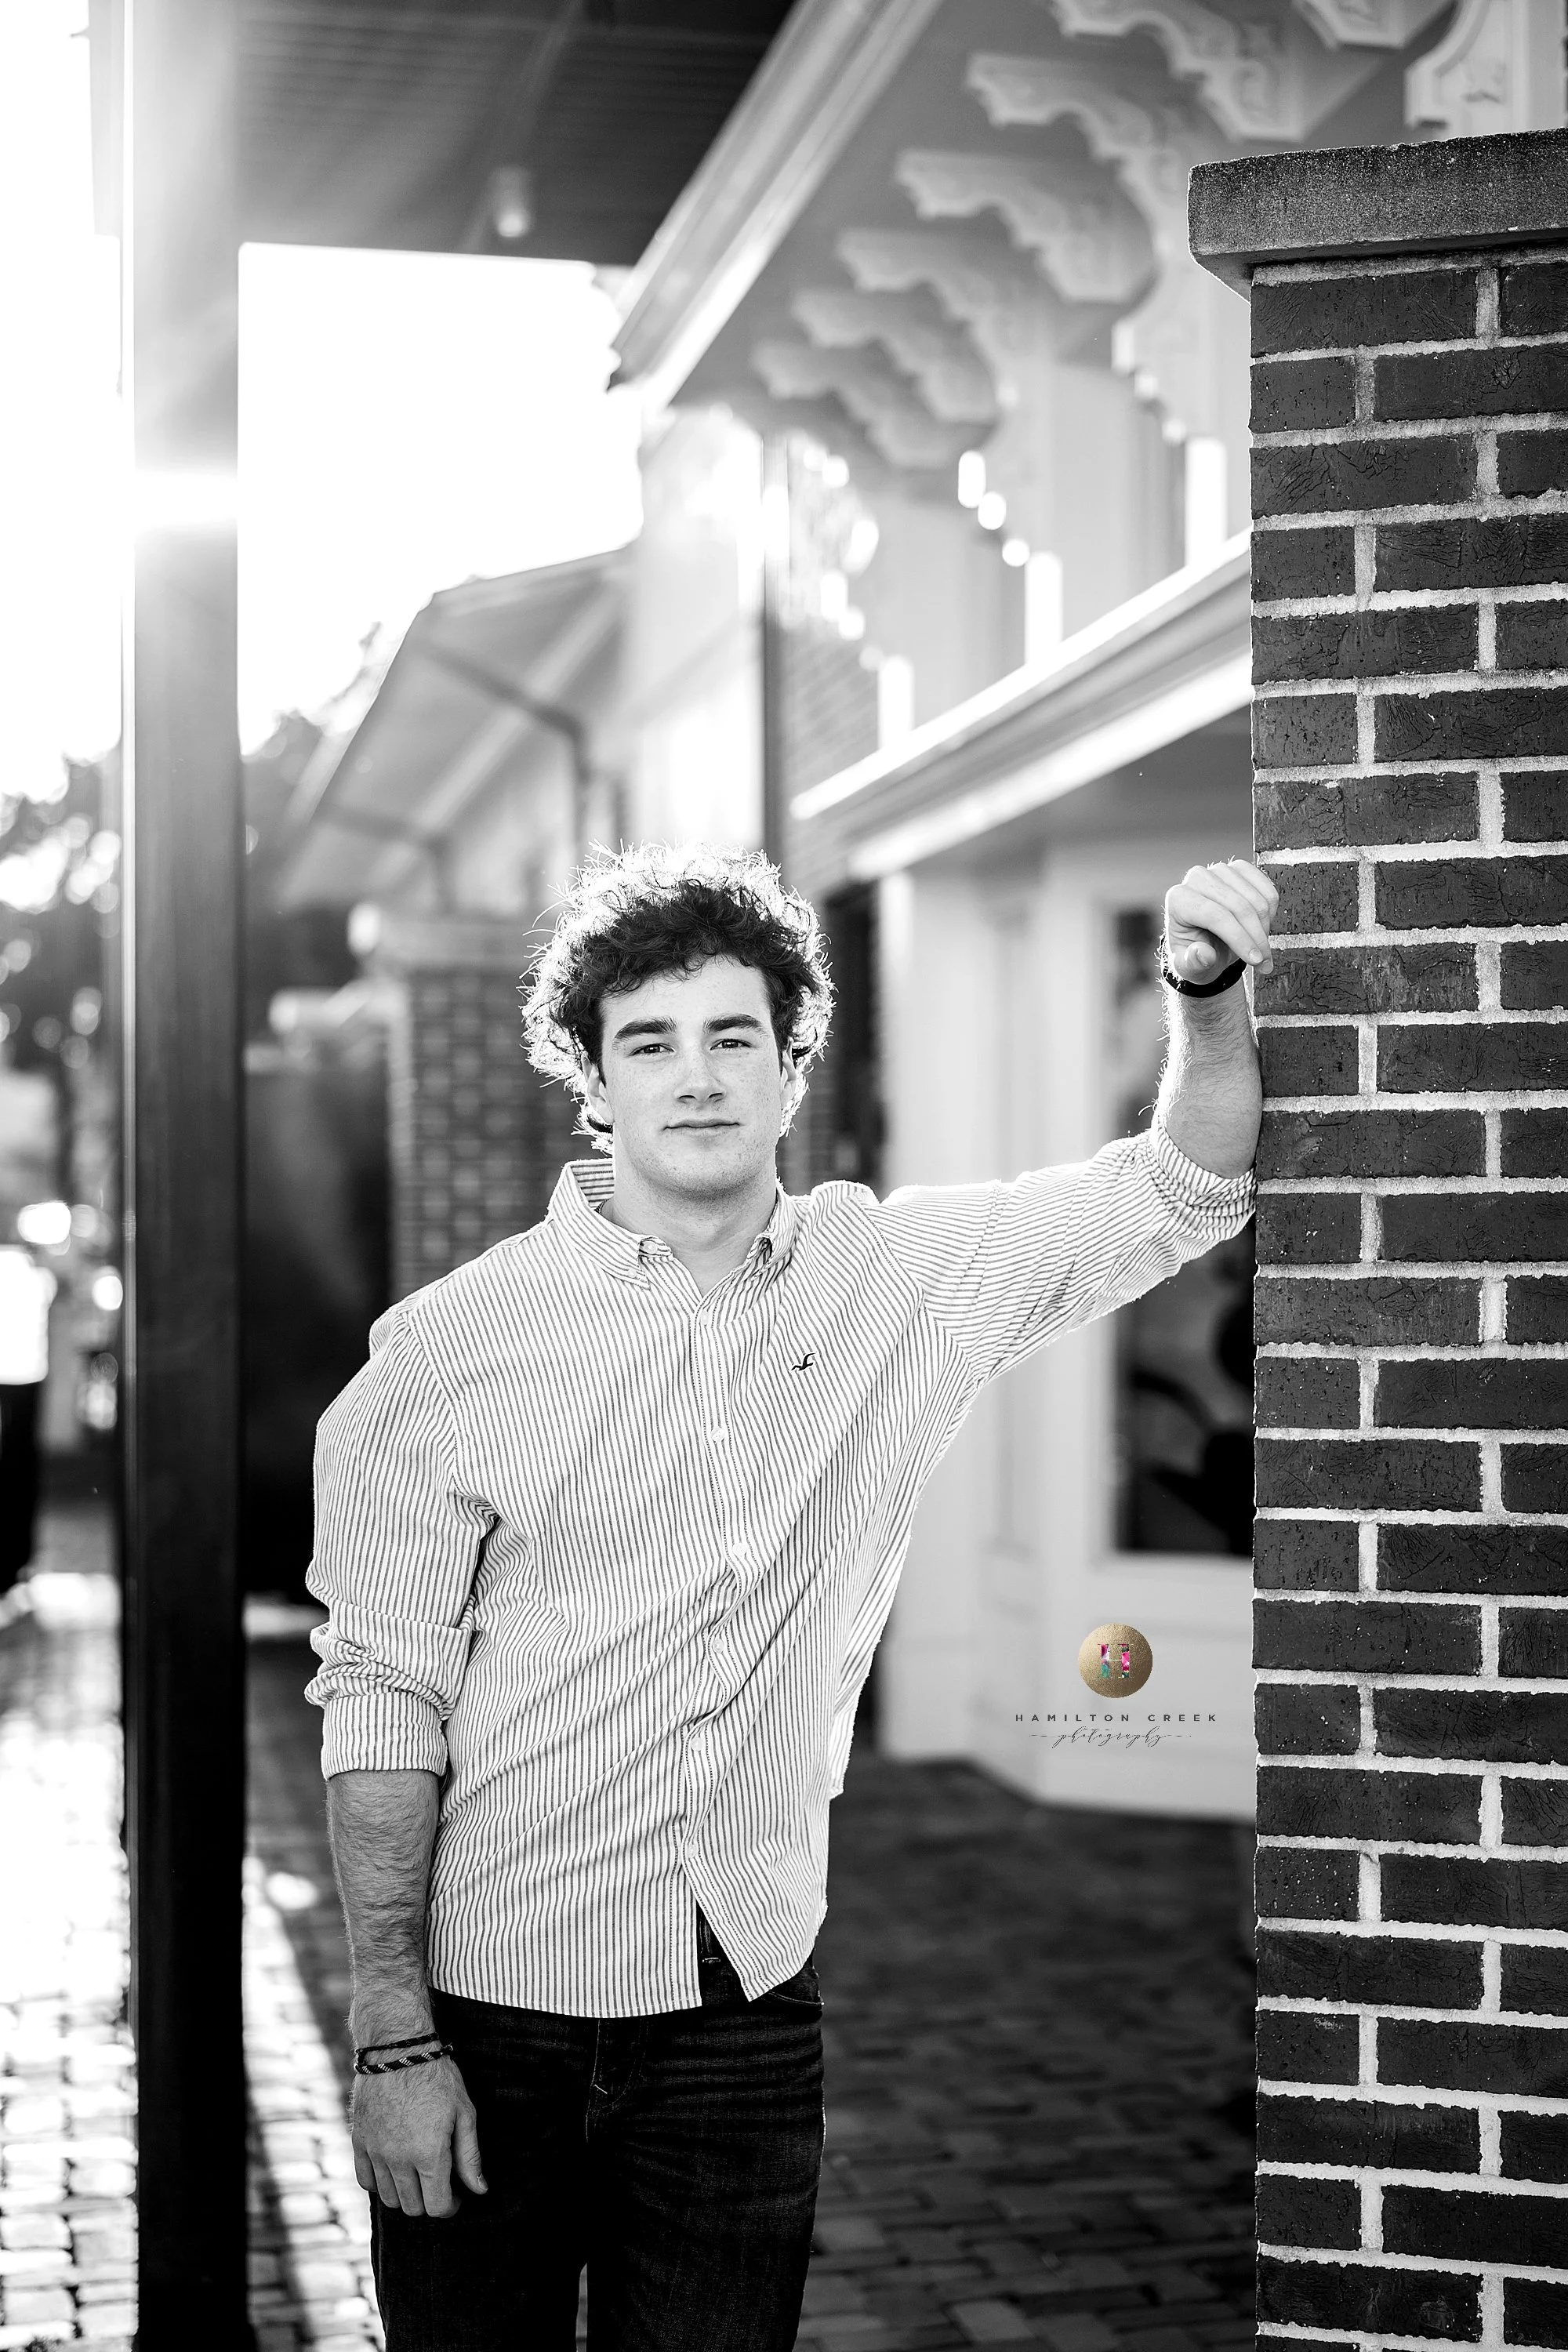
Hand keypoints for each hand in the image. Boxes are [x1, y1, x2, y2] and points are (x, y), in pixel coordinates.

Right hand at [351, 2053, 487, 2218]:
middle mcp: (399, 2159)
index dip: (451, 2206)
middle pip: (413, 2207)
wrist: (398, 2048)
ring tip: (417, 2175)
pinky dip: (379, 2183)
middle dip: (429, 2201)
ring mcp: (376, 2152)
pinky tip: (393, 2169)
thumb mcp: (464, 2112)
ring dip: (405, 2194)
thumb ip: (470, 2156)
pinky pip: (365, 2181)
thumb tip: (479, 2190)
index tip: (456, 2196)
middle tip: (438, 2183)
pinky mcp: (359, 2141)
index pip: (437, 2206)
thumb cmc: (437, 2077)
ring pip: (389, 2198)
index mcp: (429, 2154)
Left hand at [1164, 858, 1278, 983]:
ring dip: (1264, 929)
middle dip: (1256, 938)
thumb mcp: (1189, 968)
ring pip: (1257, 900)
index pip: (1216, 916)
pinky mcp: (1240, 869)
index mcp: (1178, 900)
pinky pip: (1268, 890)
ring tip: (1259, 948)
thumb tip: (1203, 953)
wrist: (1206, 942)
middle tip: (1262, 961)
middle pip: (1239, 907)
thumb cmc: (1196, 954)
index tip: (1255, 959)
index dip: (1240, 939)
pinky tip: (1261, 928)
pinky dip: (1271, 913)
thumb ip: (1192, 963)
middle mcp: (1197, 878)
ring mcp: (1220, 870)